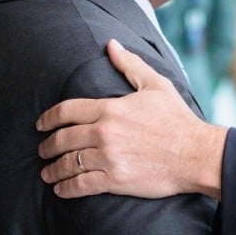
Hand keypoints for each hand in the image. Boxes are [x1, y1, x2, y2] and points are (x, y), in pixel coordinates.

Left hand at [37, 39, 226, 199]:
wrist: (195, 153)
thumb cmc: (177, 119)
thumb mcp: (155, 85)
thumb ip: (130, 65)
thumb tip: (111, 45)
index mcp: (110, 108)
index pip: (67, 111)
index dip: (49, 118)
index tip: (41, 125)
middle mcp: (104, 132)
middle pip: (62, 139)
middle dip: (47, 146)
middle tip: (42, 150)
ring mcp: (108, 157)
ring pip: (68, 163)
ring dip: (53, 169)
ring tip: (47, 172)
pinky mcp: (114, 180)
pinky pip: (80, 185)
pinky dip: (66, 188)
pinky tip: (60, 189)